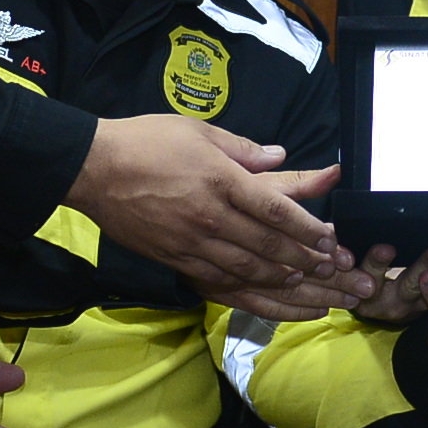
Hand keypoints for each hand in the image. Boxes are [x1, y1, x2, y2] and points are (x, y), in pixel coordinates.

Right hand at [68, 116, 370, 316]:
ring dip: (284, 280)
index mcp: (221, 179)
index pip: (276, 209)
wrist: (93, 169)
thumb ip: (243, 148)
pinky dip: (248, 292)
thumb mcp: (199, 131)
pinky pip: (218, 282)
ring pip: (248, 269)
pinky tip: (268, 296)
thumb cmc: (147, 141)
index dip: (307, 227)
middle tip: (334, 271)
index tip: (330, 238)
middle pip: (269, 245)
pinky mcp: (175, 259)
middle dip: (306, 260)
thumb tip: (279, 157)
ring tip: (311, 287)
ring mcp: (192, 242)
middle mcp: (211, 216)